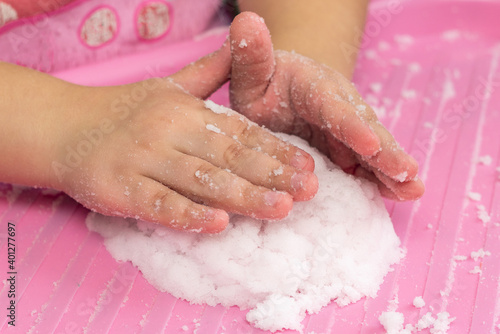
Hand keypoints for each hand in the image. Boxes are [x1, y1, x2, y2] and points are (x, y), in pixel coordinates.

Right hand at [50, 48, 317, 232]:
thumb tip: (243, 39)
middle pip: (228, 156)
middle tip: (309, 190)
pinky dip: (188, 214)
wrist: (63, 127)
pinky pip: (158, 203)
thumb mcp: (169, 86)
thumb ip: (211, 71)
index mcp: (186, 109)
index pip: (240, 132)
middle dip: (271, 174)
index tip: (308, 167)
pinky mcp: (119, 187)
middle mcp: (168, 130)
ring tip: (281, 209)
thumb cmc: (125, 111)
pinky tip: (218, 225)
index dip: (276, 150)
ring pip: (200, 180)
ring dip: (243, 195)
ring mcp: (143, 159)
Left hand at [227, 12, 423, 199]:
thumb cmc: (262, 84)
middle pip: (364, 128)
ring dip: (393, 169)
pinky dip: (383, 178)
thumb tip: (247, 21)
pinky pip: (367, 163)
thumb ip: (250, 55)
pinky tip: (403, 194)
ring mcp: (347, 128)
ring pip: (372, 148)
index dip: (351, 126)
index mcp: (314, 87)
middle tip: (407, 173)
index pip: (334, 107)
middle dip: (384, 152)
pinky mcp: (348, 148)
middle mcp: (339, 105)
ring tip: (414, 190)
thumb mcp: (250, 72)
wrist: (279, 92)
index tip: (369, 143)